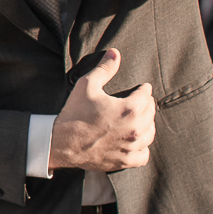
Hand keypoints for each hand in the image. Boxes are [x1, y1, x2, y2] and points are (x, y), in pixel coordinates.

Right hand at [49, 47, 154, 173]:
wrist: (61, 143)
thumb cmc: (74, 113)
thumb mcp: (87, 85)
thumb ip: (104, 68)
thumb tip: (115, 53)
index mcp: (129, 109)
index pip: (146, 95)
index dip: (144, 89)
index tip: (142, 88)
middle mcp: (134, 129)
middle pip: (151, 113)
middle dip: (147, 105)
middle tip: (140, 101)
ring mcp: (130, 147)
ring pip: (150, 133)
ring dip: (147, 124)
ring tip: (140, 119)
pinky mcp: (124, 160)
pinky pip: (144, 155)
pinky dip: (143, 148)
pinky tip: (136, 141)